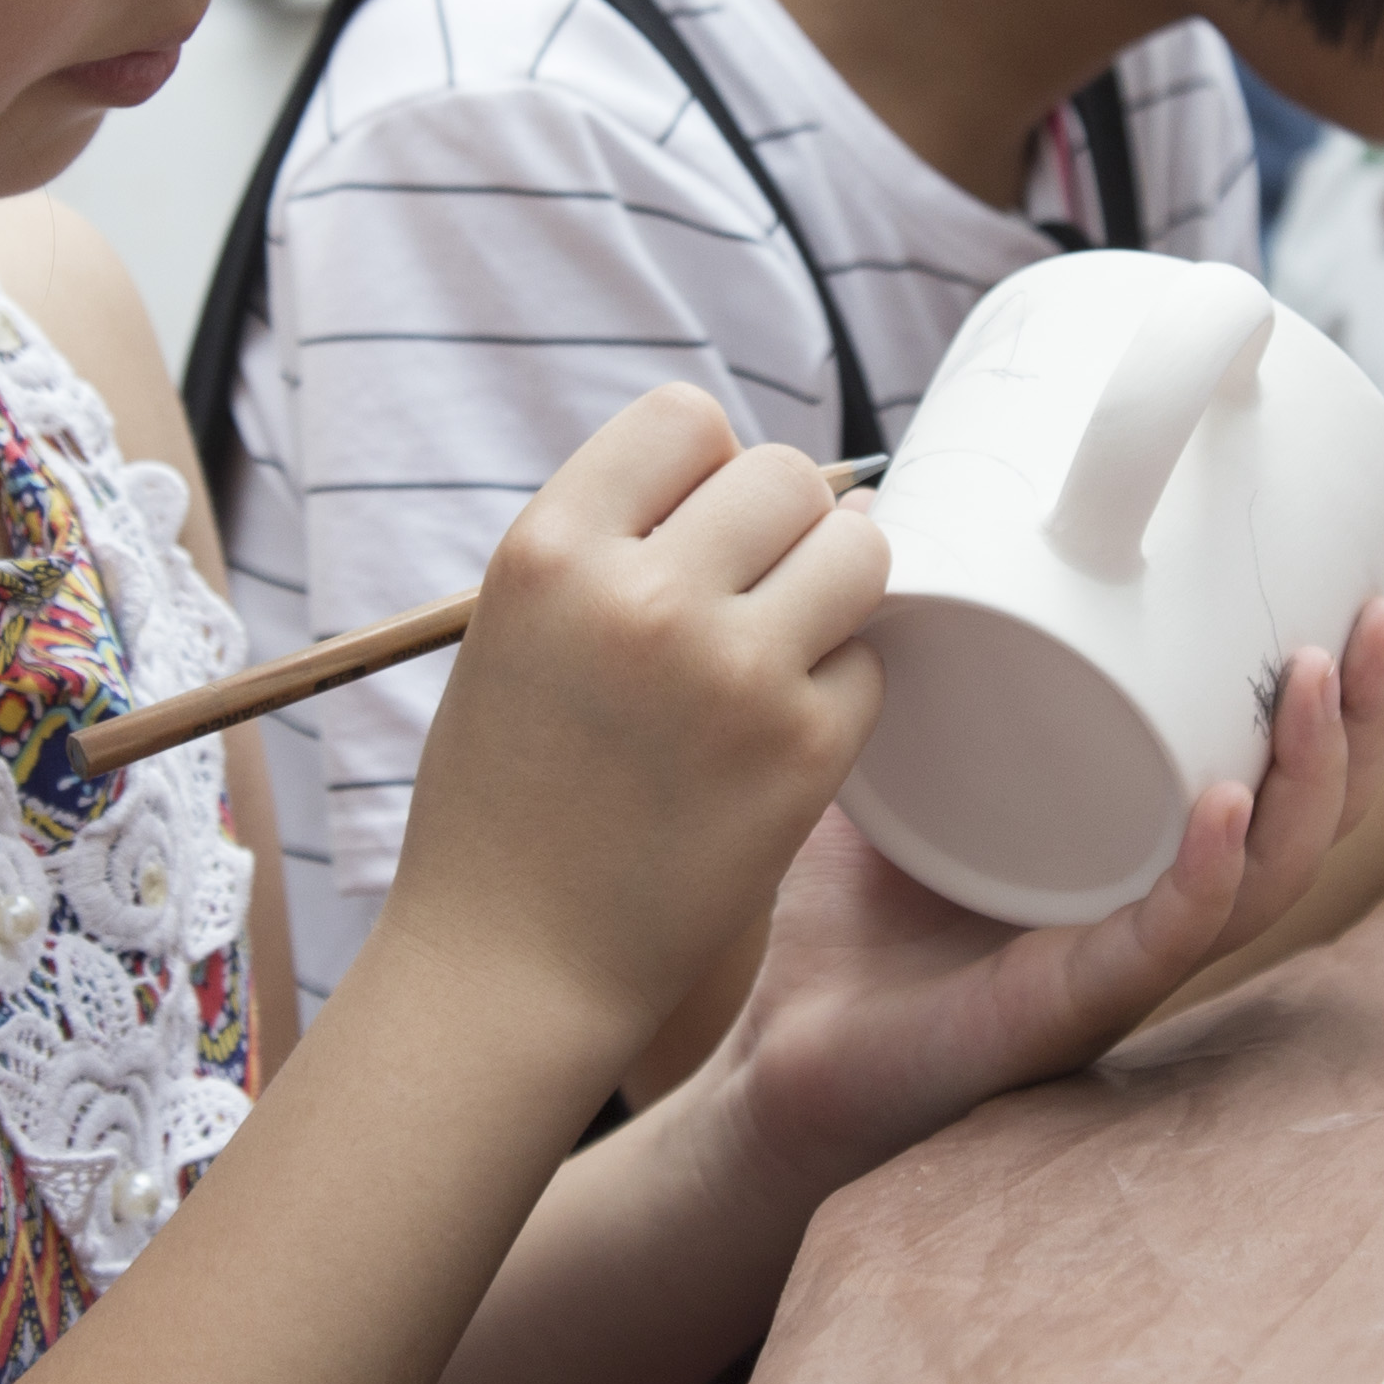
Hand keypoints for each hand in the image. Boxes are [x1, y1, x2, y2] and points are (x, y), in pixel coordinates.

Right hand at [389, 388, 890, 1058]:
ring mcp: (732, 673)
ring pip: (859, 549)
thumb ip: (615, 545)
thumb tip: (767, 484)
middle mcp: (642, 596)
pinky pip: (873, 663)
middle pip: (786, 474)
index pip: (685, 418)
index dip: (704, 469)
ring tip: (787, 644)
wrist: (513, 966)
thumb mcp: (516, 630)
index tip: (695, 529)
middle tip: (755, 594)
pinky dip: (841, 689)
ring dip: (836, 586)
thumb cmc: (510, 797)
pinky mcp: (803, 753)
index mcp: (550, 552)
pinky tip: (780, 735)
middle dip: (784, 524)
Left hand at [716, 601, 1383, 1197]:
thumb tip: (875, 503)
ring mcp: (1125, 960)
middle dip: (1373, 721)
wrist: (776, 1047)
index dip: (1357, 697)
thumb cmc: (848, 908)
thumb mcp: (896, 746)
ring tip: (1319, 676)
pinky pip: (1164, 942)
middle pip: (1318, 817)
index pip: (1293, 770)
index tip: (1382, 593)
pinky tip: (1228, 806)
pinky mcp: (1067, 1007)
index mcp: (1154, 843)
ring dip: (1313, 775)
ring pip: (1272, 875)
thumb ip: (896, 640)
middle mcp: (1164, 904)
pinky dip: (1207, 875)